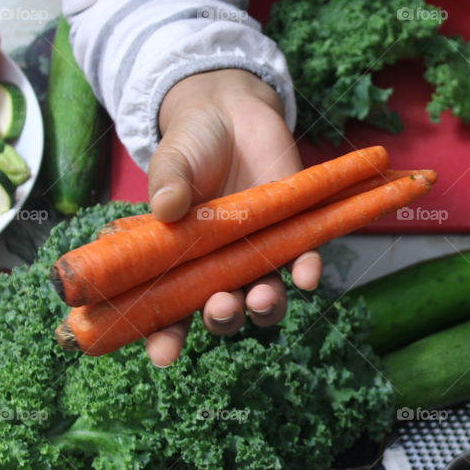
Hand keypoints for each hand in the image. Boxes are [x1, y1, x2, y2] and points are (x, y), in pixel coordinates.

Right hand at [144, 69, 320, 366]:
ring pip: (265, 297)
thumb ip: (167, 183)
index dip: (165, 337)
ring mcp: (257, 252)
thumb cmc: (191, 146)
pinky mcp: (292, 230)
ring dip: (266, 306)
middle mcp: (219, 266)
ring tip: (262, 298)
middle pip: (222, 311)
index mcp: (177, 261)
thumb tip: (165, 207)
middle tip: (219, 307)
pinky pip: (302, 260)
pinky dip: (306, 271)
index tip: (163, 356)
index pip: (168, 310)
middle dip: (221, 318)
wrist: (231, 113)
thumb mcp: (171, 161)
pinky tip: (306, 276)